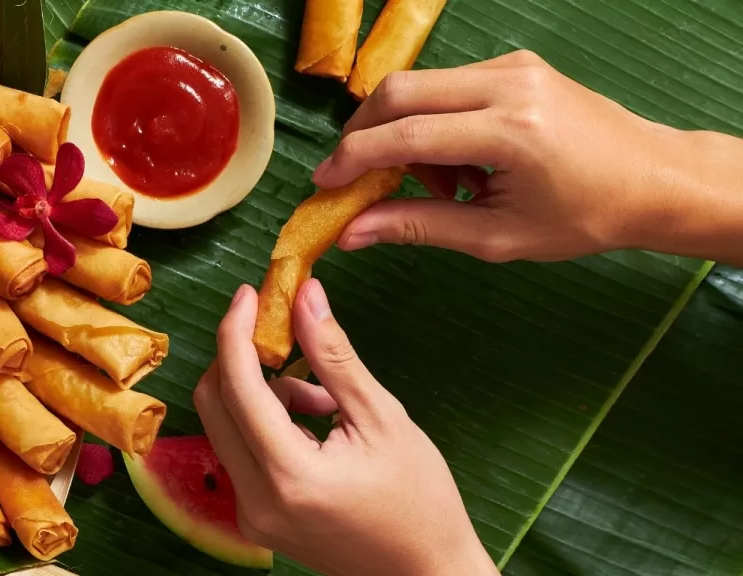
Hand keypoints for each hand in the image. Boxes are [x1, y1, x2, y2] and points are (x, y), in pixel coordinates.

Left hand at [193, 279, 497, 575]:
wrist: (425, 572)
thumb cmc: (419, 499)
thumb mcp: (382, 417)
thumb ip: (334, 355)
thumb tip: (305, 296)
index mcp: (289, 474)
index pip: (238, 386)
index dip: (237, 330)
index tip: (252, 292)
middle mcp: (256, 499)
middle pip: (214, 403)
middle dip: (240, 355)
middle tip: (279, 328)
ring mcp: (250, 513)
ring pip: (226, 425)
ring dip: (261, 392)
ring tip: (323, 397)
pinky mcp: (255, 517)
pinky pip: (242, 451)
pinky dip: (266, 422)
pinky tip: (315, 422)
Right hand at [312, 50, 742, 264]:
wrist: (654, 178)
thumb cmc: (585, 217)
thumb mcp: (498, 237)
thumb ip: (418, 227)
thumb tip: (351, 232)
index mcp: (510, 130)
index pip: (407, 135)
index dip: (353, 159)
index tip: (323, 185)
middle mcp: (508, 83)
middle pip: (400, 91)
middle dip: (363, 135)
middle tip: (356, 180)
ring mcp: (512, 66)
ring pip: (419, 86)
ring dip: (402, 133)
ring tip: (435, 185)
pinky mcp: (514, 64)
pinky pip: (447, 86)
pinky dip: (430, 123)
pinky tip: (457, 164)